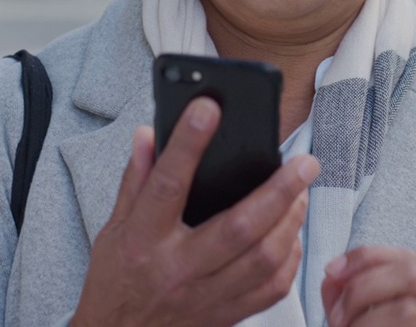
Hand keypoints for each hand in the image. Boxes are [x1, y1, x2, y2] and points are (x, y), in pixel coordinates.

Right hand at [72, 97, 320, 326]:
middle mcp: (177, 268)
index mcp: (142, 240)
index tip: (209, 109)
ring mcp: (205, 296)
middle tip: (304, 162)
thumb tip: (147, 134)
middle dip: (279, 190)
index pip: (167, 184)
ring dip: (291, 222)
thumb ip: (135, 180)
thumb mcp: (111, 228)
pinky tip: (291, 235)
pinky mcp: (226, 316)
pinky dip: (290, 259)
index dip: (188, 143)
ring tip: (300, 193)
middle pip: (239, 227)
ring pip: (264, 258)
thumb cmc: (116, 281)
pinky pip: (271, 289)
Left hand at [321, 245, 415, 326]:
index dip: (362, 258)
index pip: (398, 254)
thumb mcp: (349, 307)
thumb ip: (339, 288)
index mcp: (408, 284)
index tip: (331, 271)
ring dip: (366, 320)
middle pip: (410, 272)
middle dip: (363, 287)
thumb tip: (332, 277)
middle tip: (338, 315)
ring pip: (407, 308)